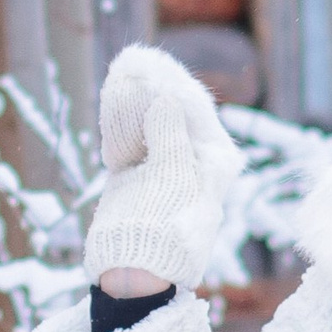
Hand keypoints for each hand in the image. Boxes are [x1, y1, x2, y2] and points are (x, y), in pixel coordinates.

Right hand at [81, 45, 240, 293]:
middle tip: (133, 60)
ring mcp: (168, 168)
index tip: (150, 60)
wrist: (136, 272)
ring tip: (123, 72)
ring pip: (153, 122)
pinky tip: (116, 99)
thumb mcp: (171, 178)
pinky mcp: (142, 176)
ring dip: (137, 98)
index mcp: (216, 162)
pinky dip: (124, 119)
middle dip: (154, 86)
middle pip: (176, 112)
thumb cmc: (163, 229)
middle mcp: (197, 162)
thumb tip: (168, 97)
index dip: (173, 82)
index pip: (198, 109)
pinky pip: (135, 138)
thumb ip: (169, 135)